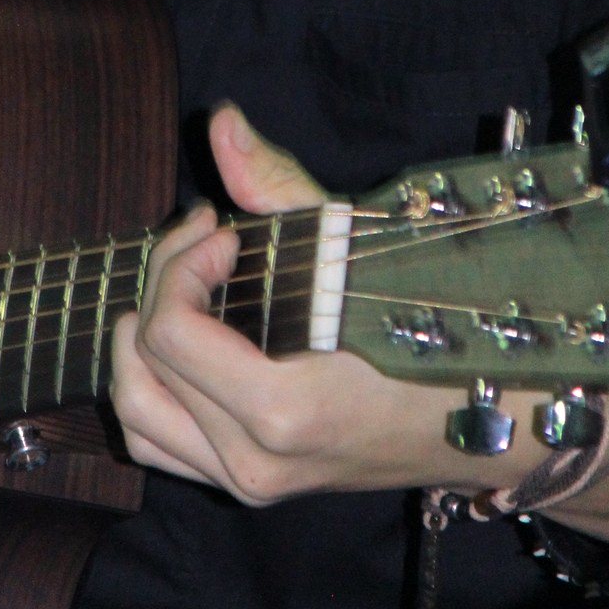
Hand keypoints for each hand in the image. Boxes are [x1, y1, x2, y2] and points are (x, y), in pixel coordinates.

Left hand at [111, 104, 463, 505]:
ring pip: (136, 413)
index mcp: (279, 410)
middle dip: (162, 281)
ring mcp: (248, 485)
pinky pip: (157, 443)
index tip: (223, 229)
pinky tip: (183, 340)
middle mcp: (253, 461)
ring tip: (180, 288)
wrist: (473, 417)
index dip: (180, 263)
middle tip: (205, 238)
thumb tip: (220, 121)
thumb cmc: (420, 323)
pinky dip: (150, 386)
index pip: (169, 332)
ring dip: (140, 340)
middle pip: (144, 362)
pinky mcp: (247, 488)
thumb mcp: (351, 244)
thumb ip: (275, 182)